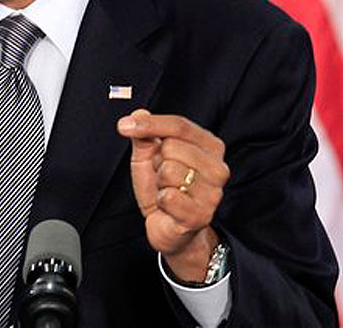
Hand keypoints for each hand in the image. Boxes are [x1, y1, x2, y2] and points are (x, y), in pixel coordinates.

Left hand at [117, 109, 229, 281]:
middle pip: (172, 146)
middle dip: (157, 161)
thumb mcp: (148, 157)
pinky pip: (169, 196)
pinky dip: (161, 201)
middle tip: (163, 176)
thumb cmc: (162, 188)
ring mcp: (213, 192)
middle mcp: (218, 167)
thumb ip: (144, 135)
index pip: (179, 125)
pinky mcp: (202, 214)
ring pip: (169, 171)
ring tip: (167, 191)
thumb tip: (137, 114)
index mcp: (209, 146)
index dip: (150, 124)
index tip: (124, 126)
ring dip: (159, 182)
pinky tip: (169, 207)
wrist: (169, 228)